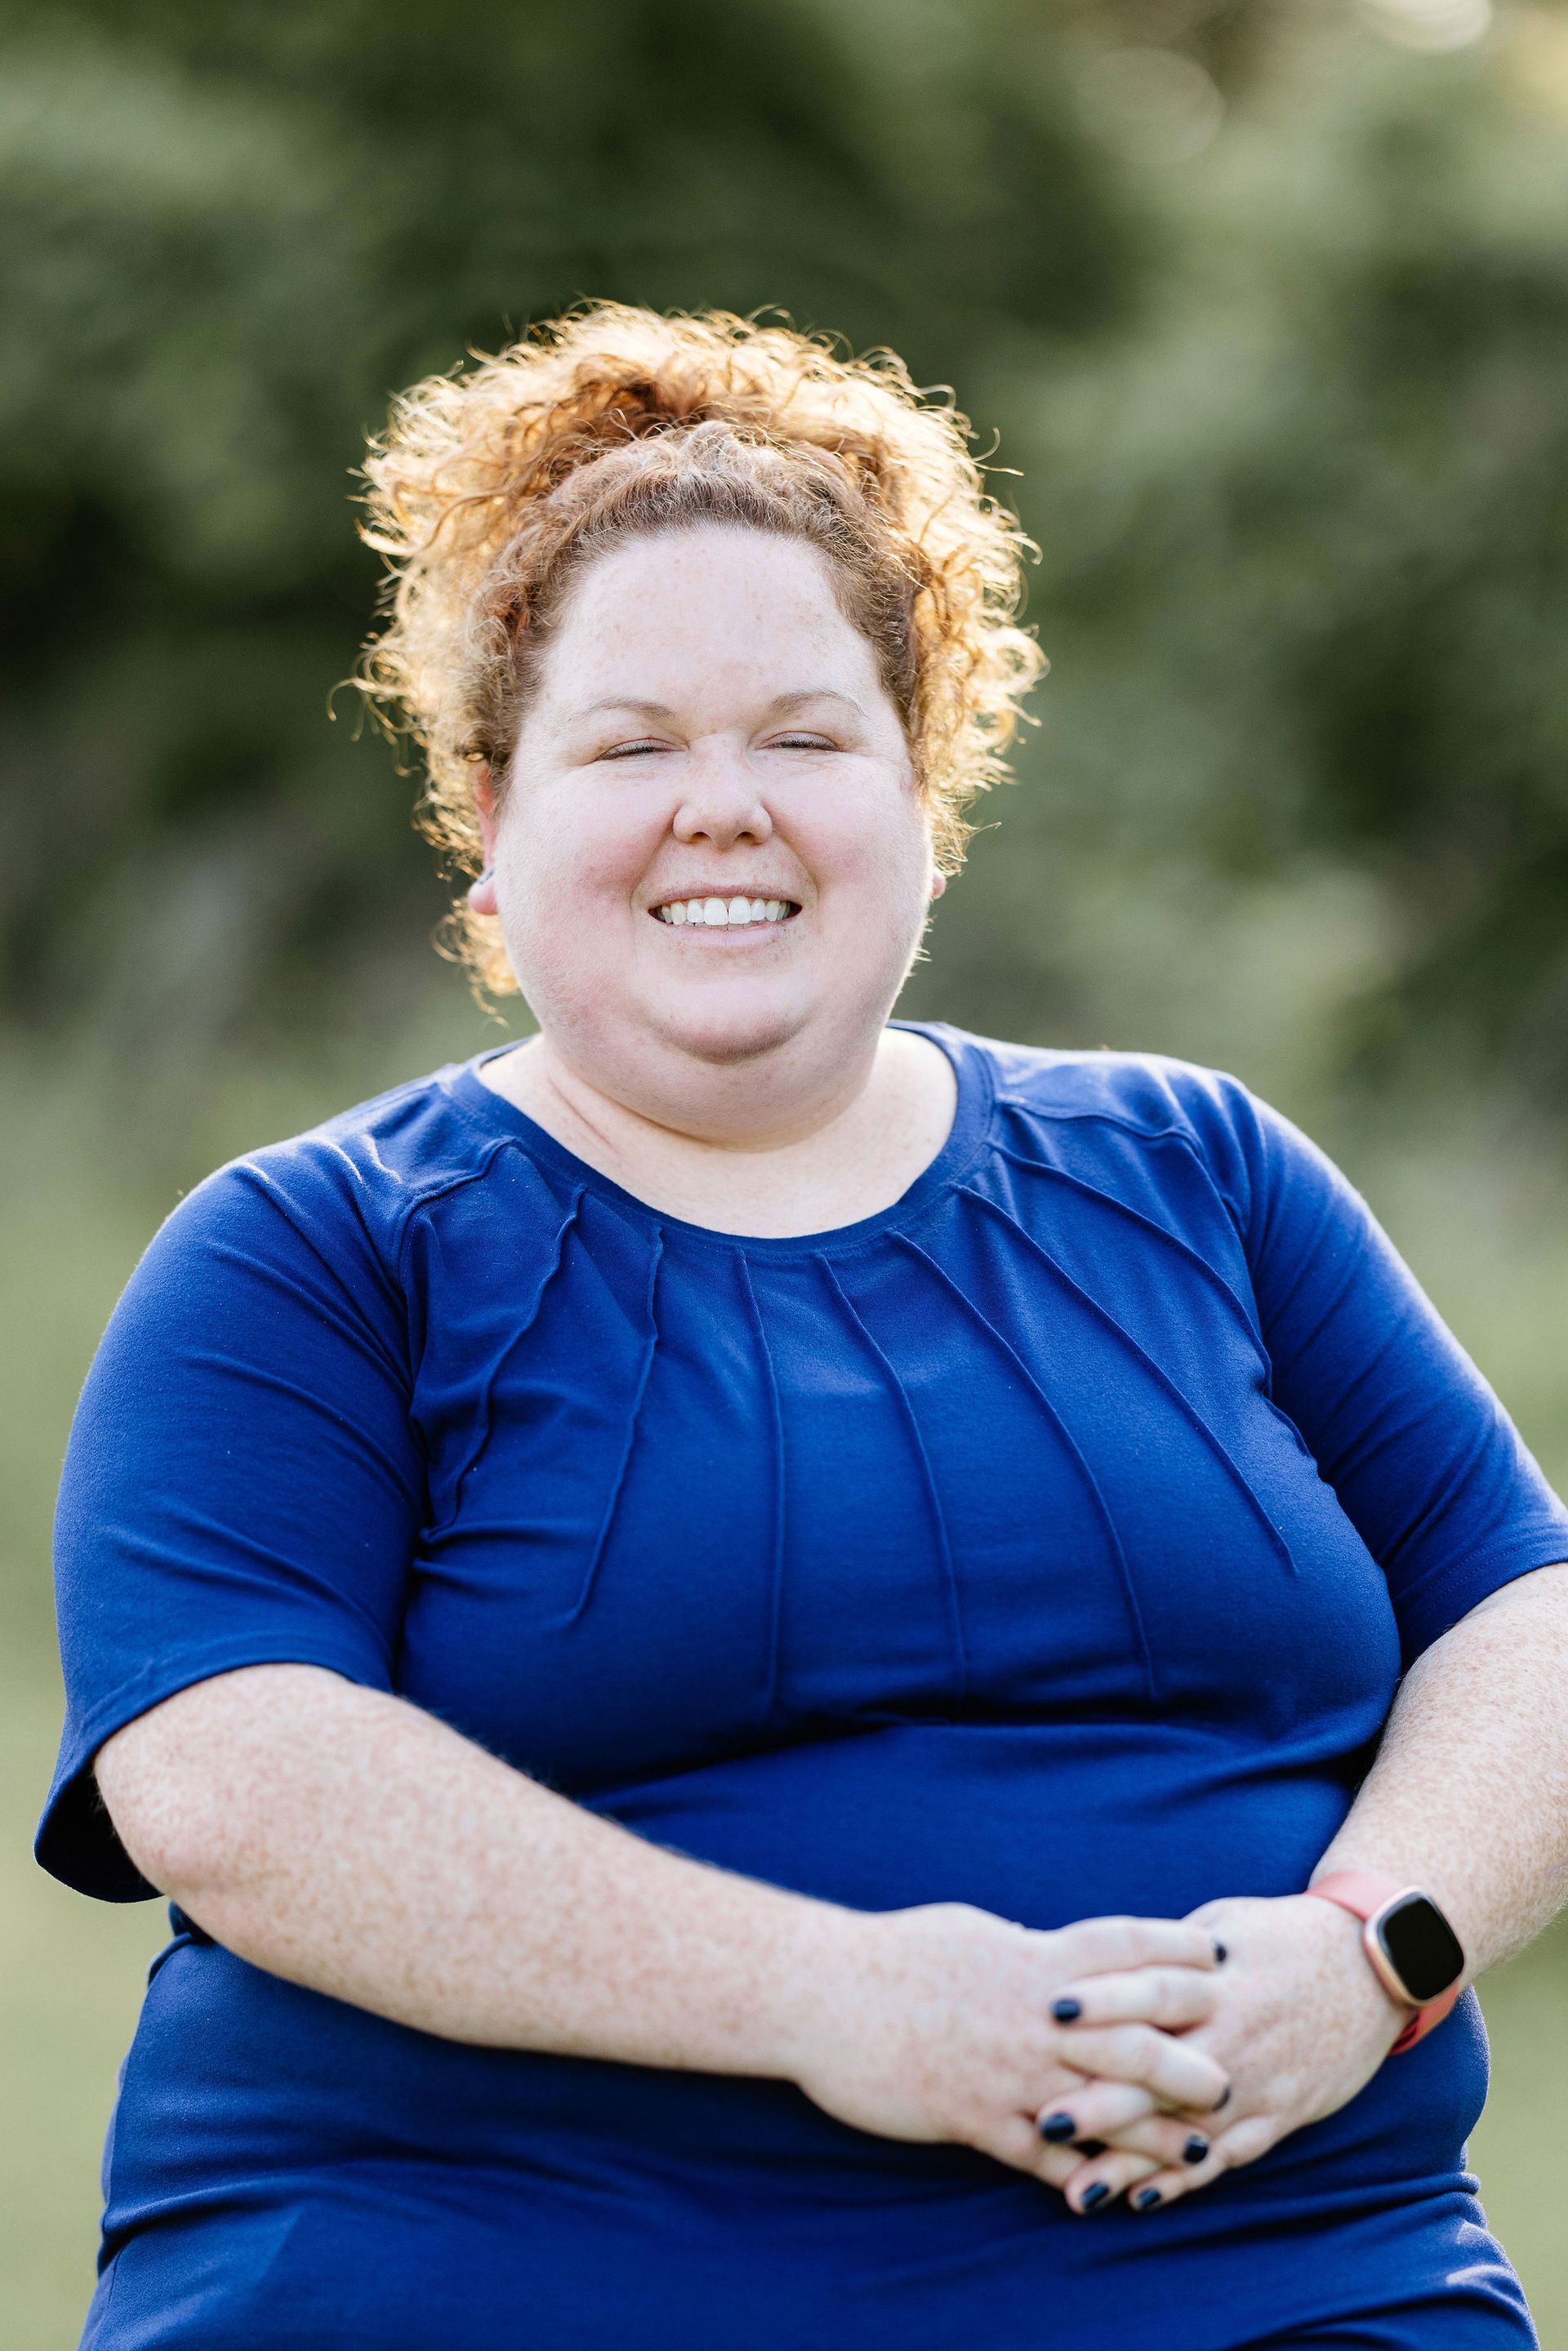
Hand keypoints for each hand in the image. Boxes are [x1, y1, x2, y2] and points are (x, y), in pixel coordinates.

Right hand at [788, 1903, 1230, 2186]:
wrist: (826, 1993)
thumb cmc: (898, 1954)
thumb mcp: (972, 1933)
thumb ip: (1026, 1949)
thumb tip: (1059, 1953)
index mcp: (1032, 1958)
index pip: (1123, 1949)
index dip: (1175, 1954)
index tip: (1219, 1965)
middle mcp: (1032, 2016)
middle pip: (1132, 2036)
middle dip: (1188, 2060)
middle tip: (1230, 2081)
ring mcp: (1006, 2072)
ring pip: (1101, 2106)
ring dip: (1154, 2133)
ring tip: (1199, 2153)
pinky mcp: (974, 2119)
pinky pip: (1040, 2156)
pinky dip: (1080, 2177)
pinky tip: (1110, 2195)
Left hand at [1046, 1893, 1408, 2213]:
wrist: (1372, 1965)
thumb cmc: (1280, 1936)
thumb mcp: (1223, 1923)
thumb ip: (1165, 1951)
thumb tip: (1093, 1961)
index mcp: (1219, 1977)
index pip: (1154, 1988)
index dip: (1105, 1999)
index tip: (1051, 2011)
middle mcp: (1236, 2031)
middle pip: (1164, 2069)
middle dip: (1105, 2100)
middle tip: (1046, 2123)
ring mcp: (1260, 2080)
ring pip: (1190, 2127)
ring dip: (1136, 2162)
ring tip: (1080, 2191)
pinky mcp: (1282, 2113)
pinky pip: (1231, 2153)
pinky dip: (1188, 2178)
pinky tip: (1144, 2198)